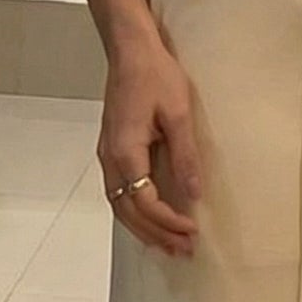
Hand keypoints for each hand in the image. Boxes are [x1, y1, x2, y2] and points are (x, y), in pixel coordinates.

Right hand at [100, 32, 202, 258]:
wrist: (130, 50)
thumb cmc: (154, 74)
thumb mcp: (179, 113)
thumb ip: (186, 156)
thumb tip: (194, 193)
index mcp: (125, 151)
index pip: (145, 201)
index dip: (168, 221)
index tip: (192, 231)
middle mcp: (110, 159)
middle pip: (128, 212)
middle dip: (156, 235)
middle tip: (184, 251)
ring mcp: (107, 155)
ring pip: (119, 206)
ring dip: (144, 228)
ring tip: (170, 245)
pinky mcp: (111, 150)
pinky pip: (119, 193)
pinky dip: (135, 213)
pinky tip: (152, 220)